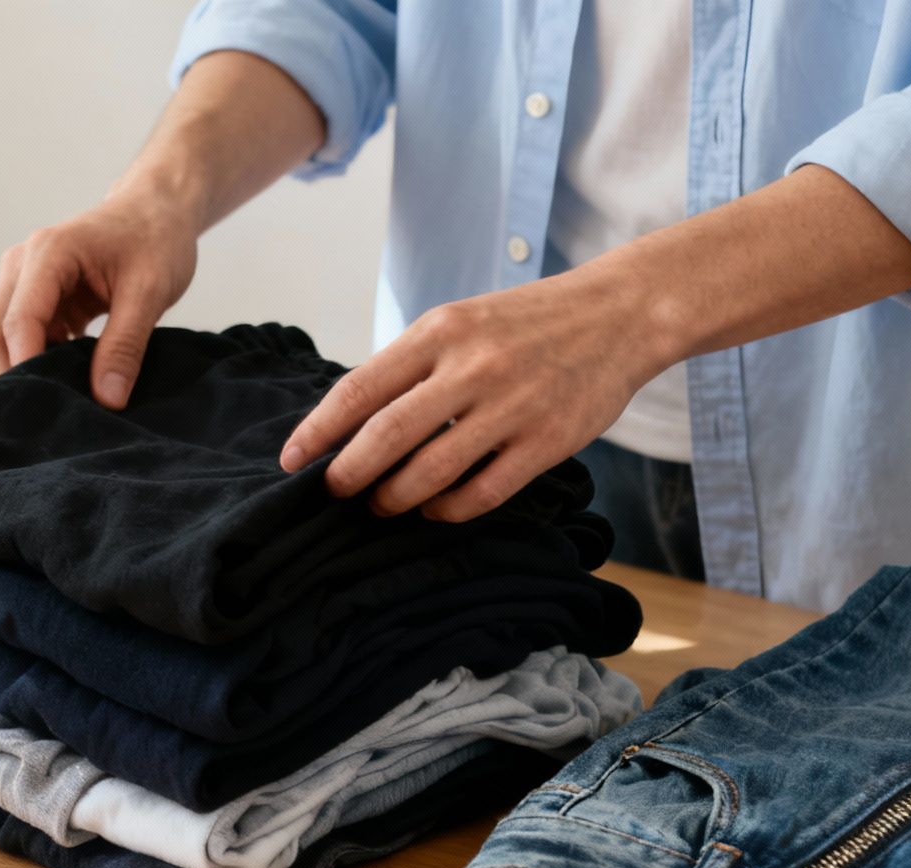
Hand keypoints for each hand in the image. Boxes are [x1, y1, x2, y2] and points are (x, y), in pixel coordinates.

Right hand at [0, 195, 198, 407]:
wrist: (157, 211)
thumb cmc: (156, 240)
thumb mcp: (150, 292)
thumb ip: (126, 345)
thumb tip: (106, 399)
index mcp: (48, 253)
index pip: (18, 322)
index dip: (26, 369)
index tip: (47, 409)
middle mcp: (21, 265)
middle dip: (7, 378)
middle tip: (42, 420)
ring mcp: (22, 281)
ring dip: (18, 373)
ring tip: (55, 406)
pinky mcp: (33, 299)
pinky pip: (18, 340)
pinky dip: (33, 365)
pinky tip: (64, 386)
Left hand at [278, 267, 678, 520]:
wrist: (619, 314)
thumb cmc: (525, 323)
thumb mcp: (460, 322)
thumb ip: (410, 365)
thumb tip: (350, 422)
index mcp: (439, 332)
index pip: (357, 390)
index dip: (317, 433)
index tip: (290, 461)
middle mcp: (471, 367)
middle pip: (385, 438)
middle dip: (347, 475)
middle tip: (333, 493)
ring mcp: (512, 406)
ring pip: (430, 472)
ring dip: (394, 498)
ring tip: (381, 505)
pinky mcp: (548, 441)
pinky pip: (483, 492)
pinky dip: (448, 509)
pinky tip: (434, 510)